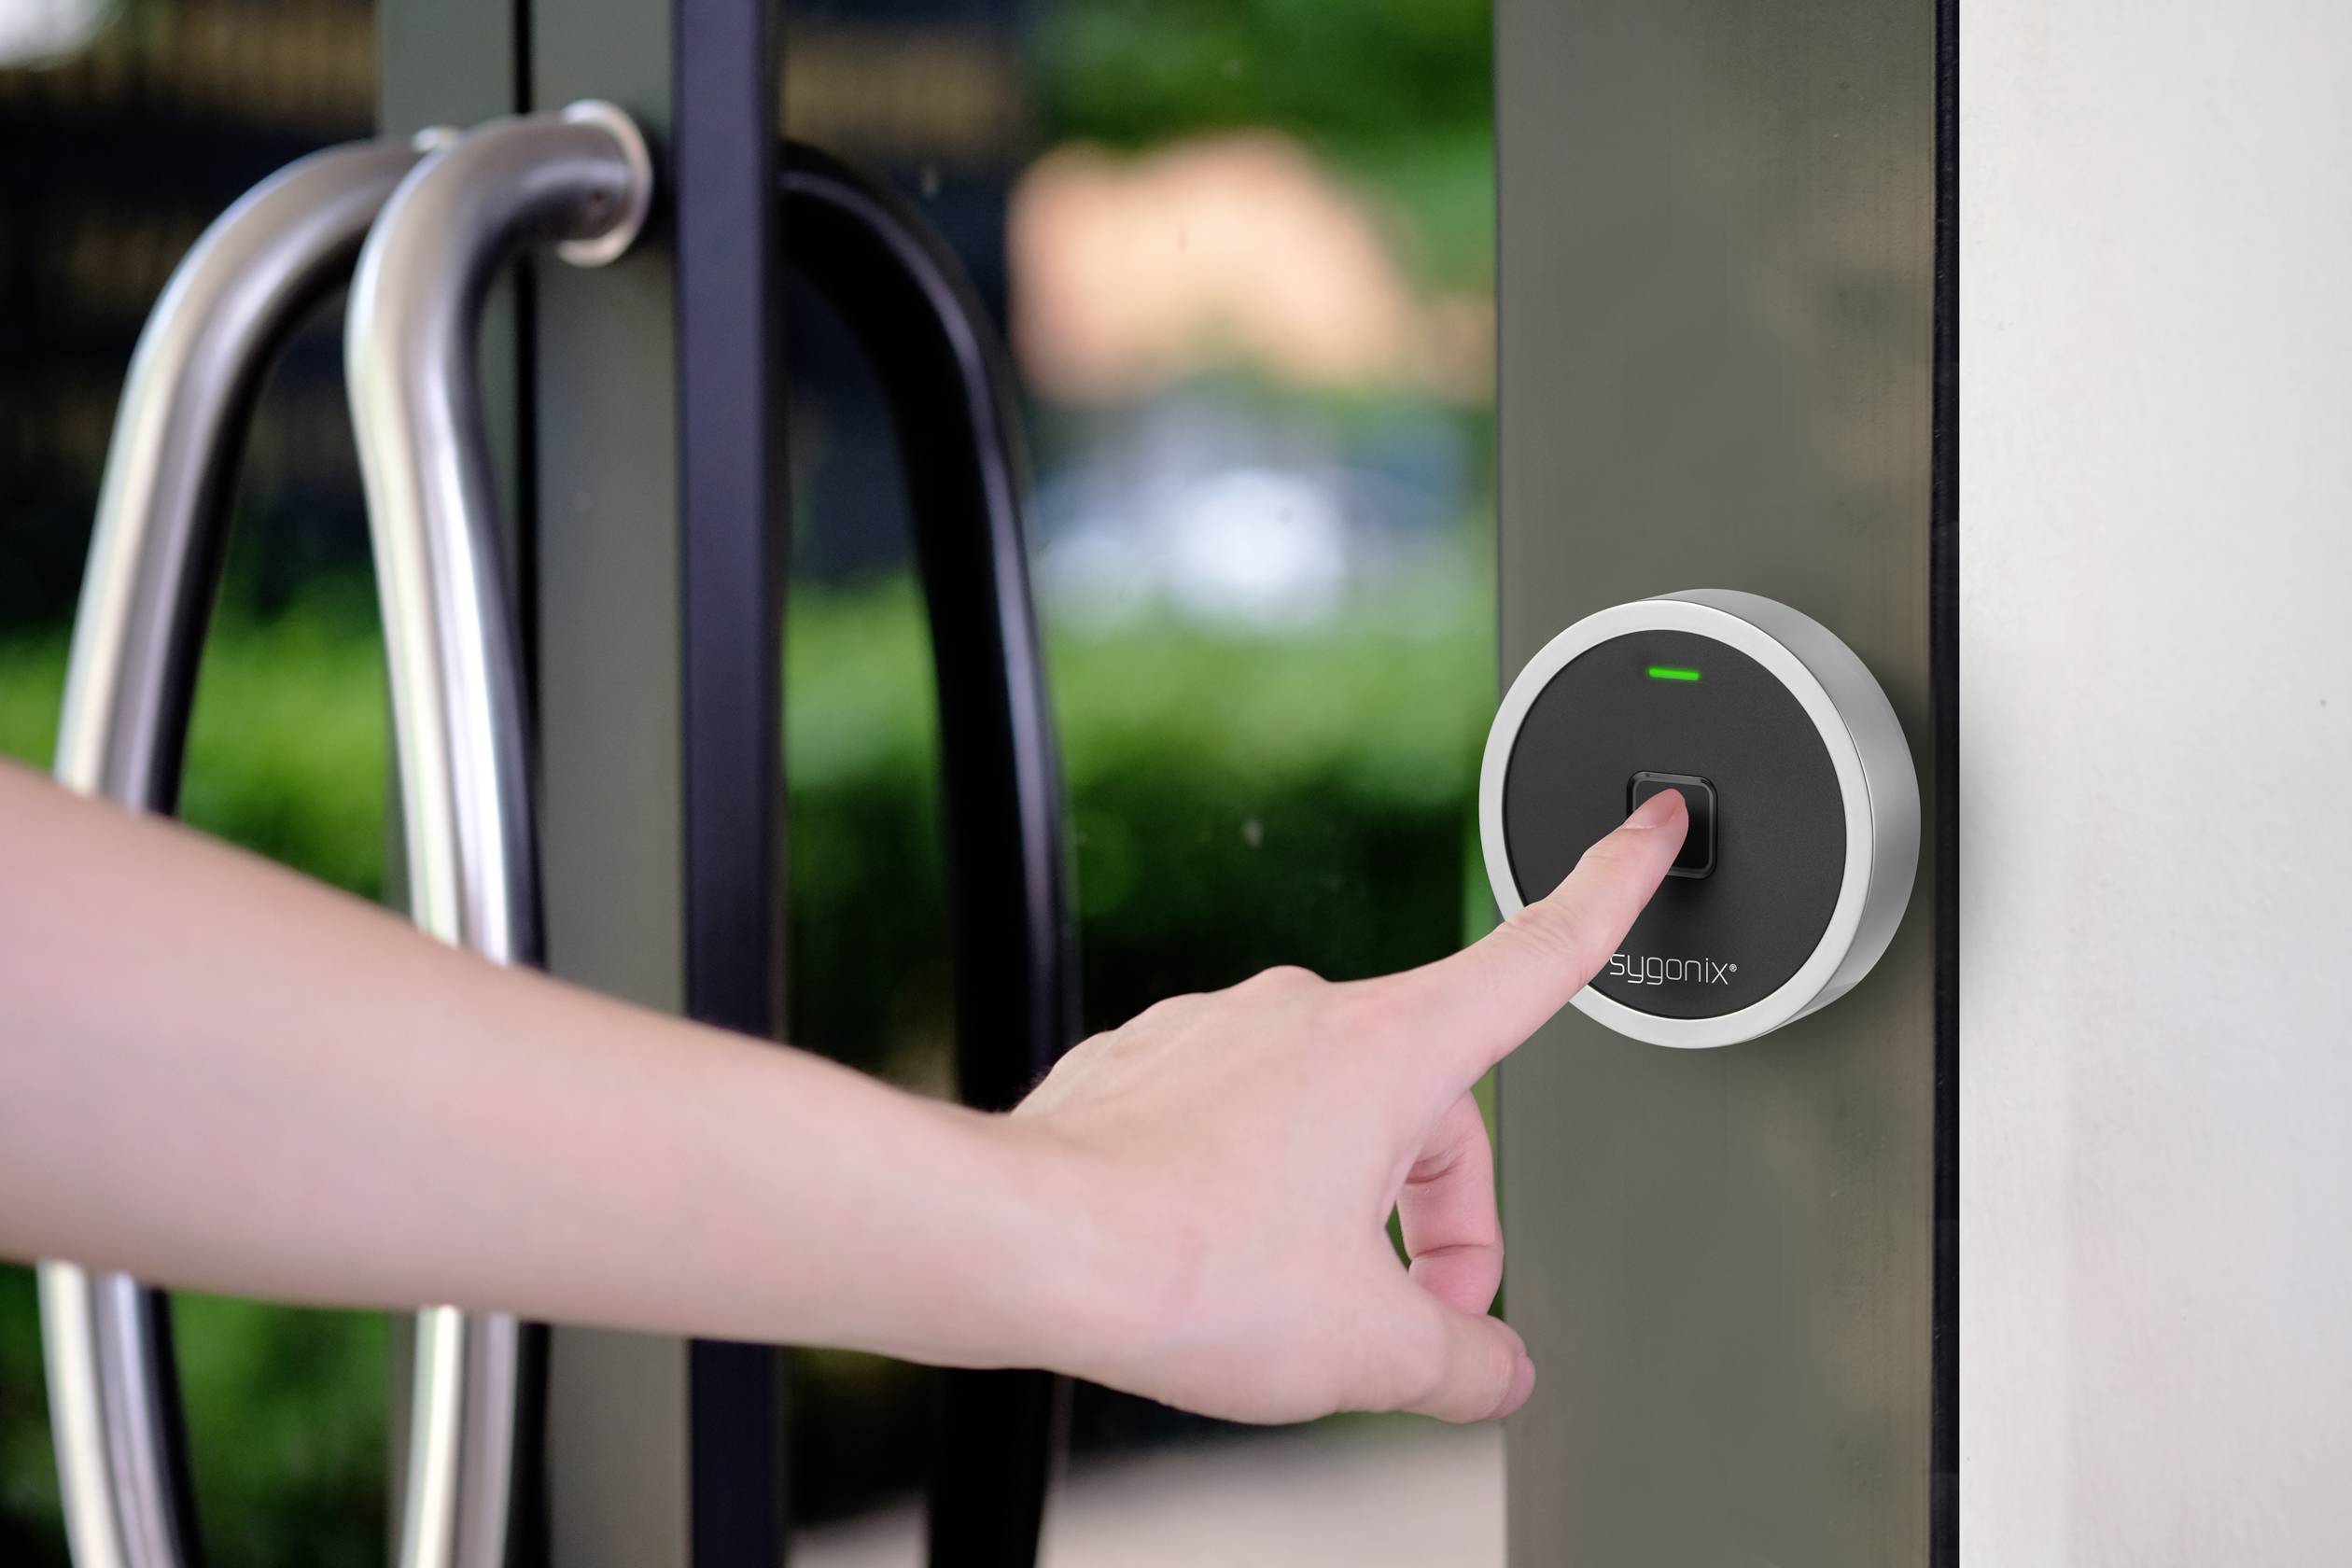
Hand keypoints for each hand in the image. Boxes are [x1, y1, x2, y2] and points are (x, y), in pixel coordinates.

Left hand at [1009, 787, 1687, 1424]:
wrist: (1020, 1243)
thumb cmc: (1179, 1265)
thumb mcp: (1370, 1348)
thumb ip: (1465, 1362)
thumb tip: (1493, 1374)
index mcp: (1391, 1049)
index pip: (1538, 955)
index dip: (1612, 891)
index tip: (1647, 828)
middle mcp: (1304, 1014)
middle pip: (1430, 1108)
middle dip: (1439, 1218)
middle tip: (1411, 1320)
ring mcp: (1217, 1030)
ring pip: (1328, 1117)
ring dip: (1342, 1207)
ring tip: (1294, 1302)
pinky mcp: (1146, 1062)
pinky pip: (1237, 1118)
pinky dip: (1253, 1185)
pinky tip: (1216, 1258)